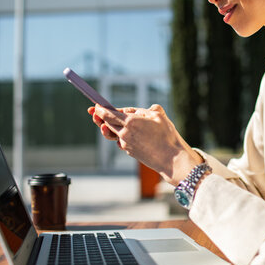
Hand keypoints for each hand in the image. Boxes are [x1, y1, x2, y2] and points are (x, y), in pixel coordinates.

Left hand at [88, 104, 202, 184]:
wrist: (170, 158)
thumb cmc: (167, 136)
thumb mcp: (158, 115)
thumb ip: (146, 110)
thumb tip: (139, 111)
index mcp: (130, 122)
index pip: (109, 114)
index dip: (100, 109)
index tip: (96, 106)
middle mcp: (125, 134)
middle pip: (107, 124)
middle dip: (100, 118)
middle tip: (94, 112)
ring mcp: (126, 144)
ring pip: (113, 133)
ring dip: (108, 128)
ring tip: (103, 124)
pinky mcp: (130, 151)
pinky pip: (122, 141)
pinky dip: (121, 135)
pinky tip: (128, 134)